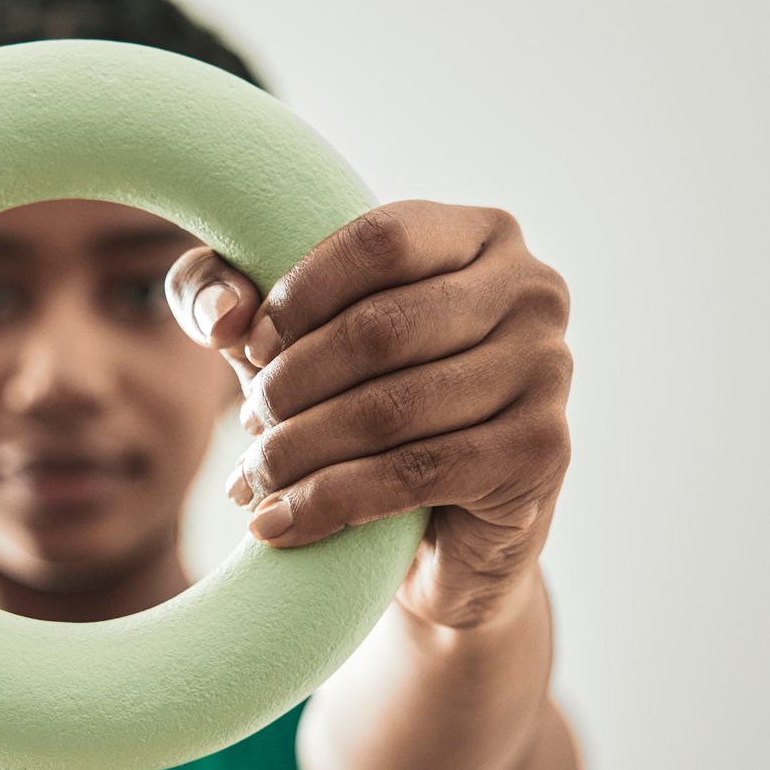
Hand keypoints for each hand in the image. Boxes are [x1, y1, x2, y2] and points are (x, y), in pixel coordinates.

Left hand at [165, 201, 572, 630]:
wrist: (444, 532)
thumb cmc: (363, 409)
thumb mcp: (288, 339)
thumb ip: (222, 292)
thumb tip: (222, 319)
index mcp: (481, 236)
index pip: (380, 241)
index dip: (298, 295)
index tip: (248, 348)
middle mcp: (533, 291)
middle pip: (378, 330)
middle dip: (290, 387)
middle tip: (247, 429)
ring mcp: (547, 371)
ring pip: (390, 410)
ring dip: (299, 453)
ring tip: (251, 482)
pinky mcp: (541, 452)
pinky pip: (414, 474)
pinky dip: (329, 502)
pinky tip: (277, 524)